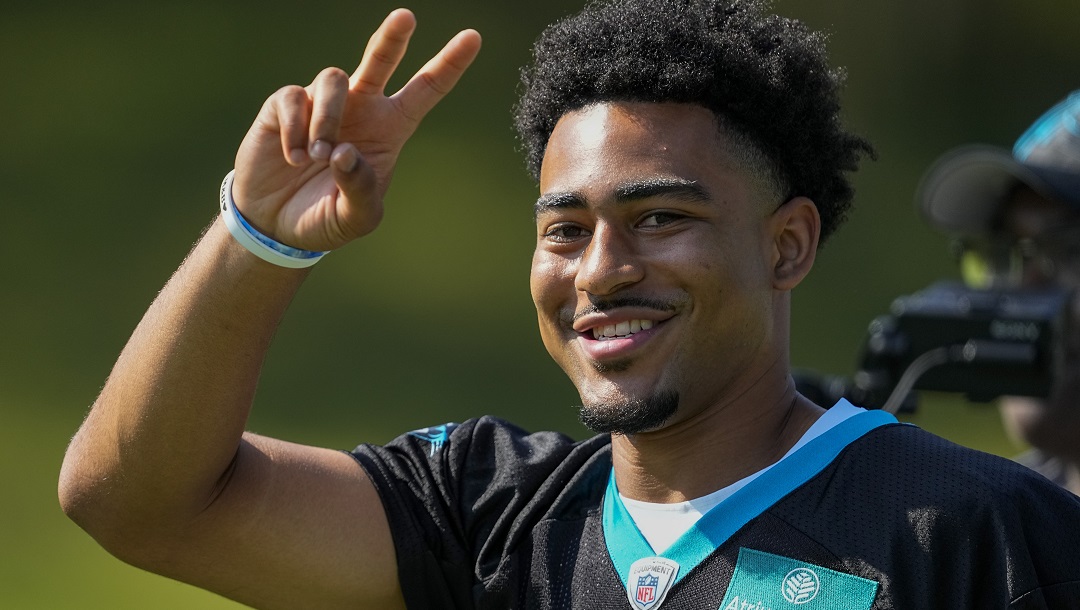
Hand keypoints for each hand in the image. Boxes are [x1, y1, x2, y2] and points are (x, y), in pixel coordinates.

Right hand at [231, 9, 480, 251]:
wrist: (277, 225)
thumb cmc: (326, 219)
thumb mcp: (356, 217)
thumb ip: (360, 190)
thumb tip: (345, 153)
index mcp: (390, 129)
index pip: (426, 91)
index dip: (449, 65)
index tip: (473, 37)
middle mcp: (360, 108)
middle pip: (382, 59)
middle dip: (393, 37)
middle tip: (407, 17)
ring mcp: (323, 103)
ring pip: (334, 80)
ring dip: (328, 120)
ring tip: (316, 157)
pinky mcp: (285, 105)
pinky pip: (294, 98)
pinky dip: (296, 129)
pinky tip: (293, 157)